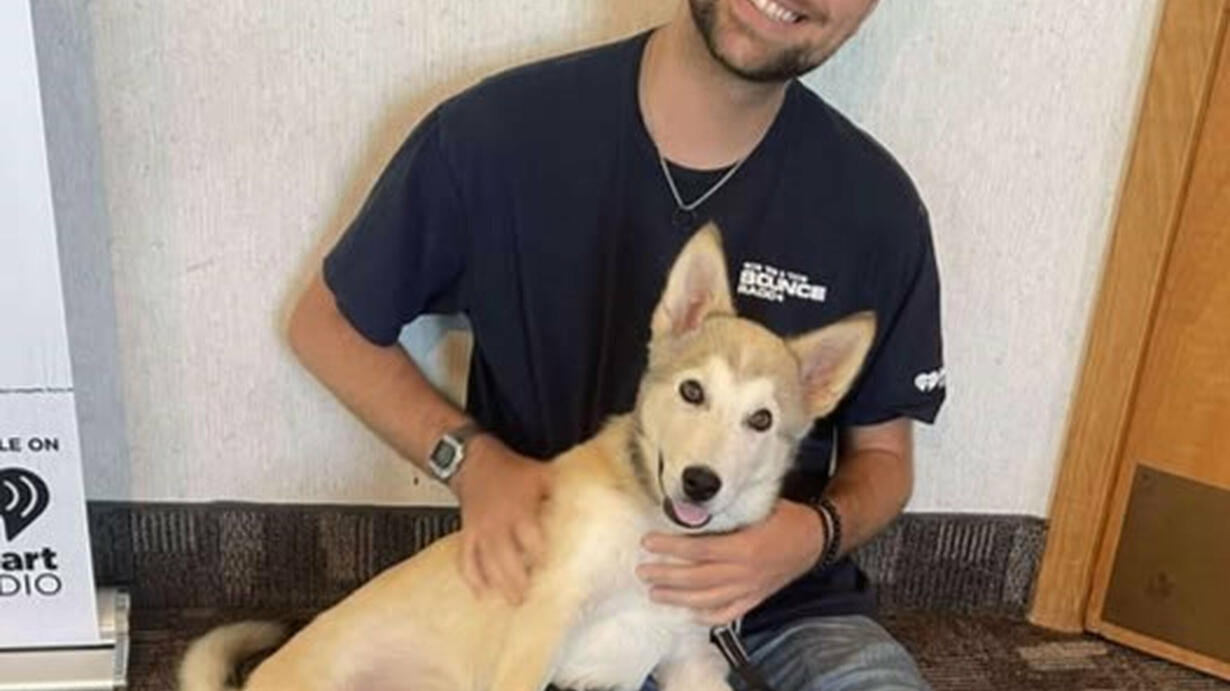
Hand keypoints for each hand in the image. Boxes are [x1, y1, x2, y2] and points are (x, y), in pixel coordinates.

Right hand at [449, 436, 553, 605]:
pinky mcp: (468, 534)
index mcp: (519, 511)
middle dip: (518, 582)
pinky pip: (466, 560)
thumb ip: (561, 491)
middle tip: (530, 597)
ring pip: (486, 564)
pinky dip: (472, 578)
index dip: (541, 558)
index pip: (531, 541)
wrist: (475, 461)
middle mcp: (498, 525)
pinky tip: (481, 593)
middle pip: (507, 560)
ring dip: (499, 585)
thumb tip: (588, 501)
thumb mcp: (542, 475)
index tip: (553, 572)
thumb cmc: (510, 470)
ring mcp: (480, 532)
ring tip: (513, 601)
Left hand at [637, 499, 824, 625]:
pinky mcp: (756, 598)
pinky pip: (728, 613)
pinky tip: (689, 611)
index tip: (648, 543)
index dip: (670, 548)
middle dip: (666, 577)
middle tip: (643, 572)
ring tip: (655, 592)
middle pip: (696, 579)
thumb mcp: (758, 505)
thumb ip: (727, 509)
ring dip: (678, 598)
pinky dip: (707, 615)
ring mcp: (750, 589)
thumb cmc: (787, 517)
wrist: (817, 539)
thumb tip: (693, 504)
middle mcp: (745, 572)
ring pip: (707, 600)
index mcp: (744, 547)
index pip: (698, 550)